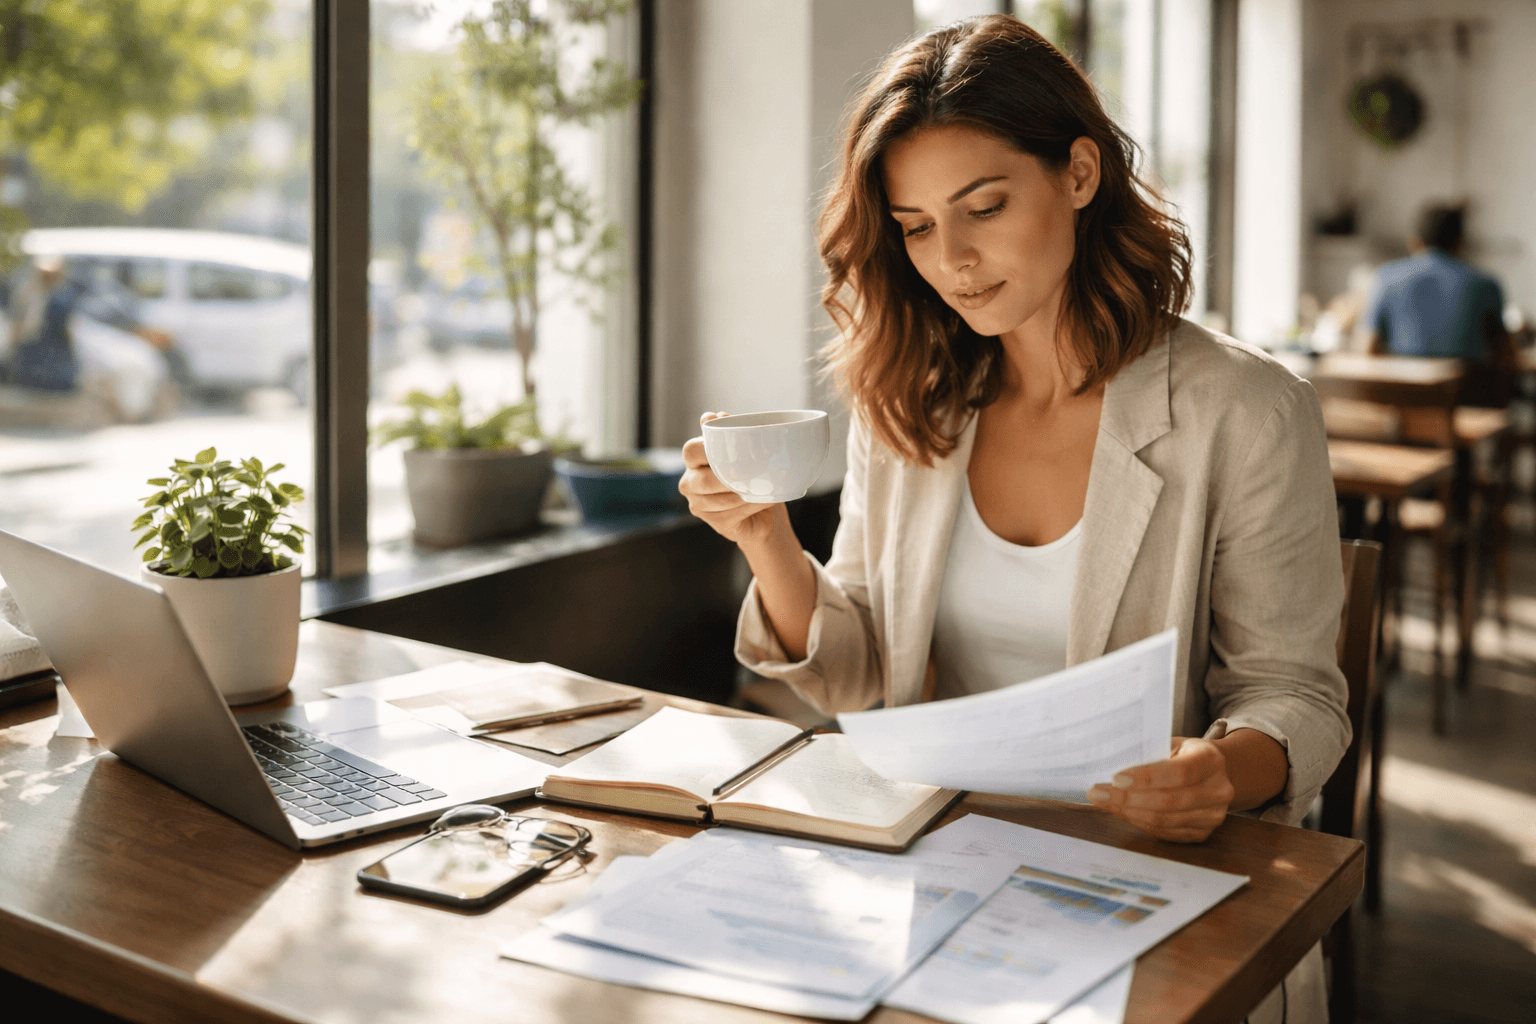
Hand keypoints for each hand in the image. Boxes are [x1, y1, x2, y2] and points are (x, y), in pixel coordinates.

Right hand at [679, 412, 783, 546]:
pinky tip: (763, 499)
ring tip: (764, 484)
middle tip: (751, 471)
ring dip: (744, 492)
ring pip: (720, 499)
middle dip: (728, 476)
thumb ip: (730, 432)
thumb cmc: (751, 474)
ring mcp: (700, 507)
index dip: (707, 448)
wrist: (765, 509)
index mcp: (693, 461)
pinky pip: (733, 515)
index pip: (691, 451)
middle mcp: (690, 484)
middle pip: (702, 480)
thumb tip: (719, 416)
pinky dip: (751, 505)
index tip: (730, 447)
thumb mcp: (744, 450)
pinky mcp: (717, 525)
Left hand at [1086, 737, 1236, 842]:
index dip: (1146, 778)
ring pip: (1164, 819)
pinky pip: (1164, 832)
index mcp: (1211, 760)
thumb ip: (1148, 752)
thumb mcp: (1171, 743)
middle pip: (1169, 801)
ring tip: (1103, 801)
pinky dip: (1138, 821)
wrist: (1212, 773)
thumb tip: (1110, 763)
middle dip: (1127, 798)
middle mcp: (1218, 790)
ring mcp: (1212, 816)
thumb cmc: (1183, 754)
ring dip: (1128, 812)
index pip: (1179, 773)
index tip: (1115, 778)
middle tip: (1097, 792)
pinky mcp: (1201, 833)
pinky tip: (1120, 811)